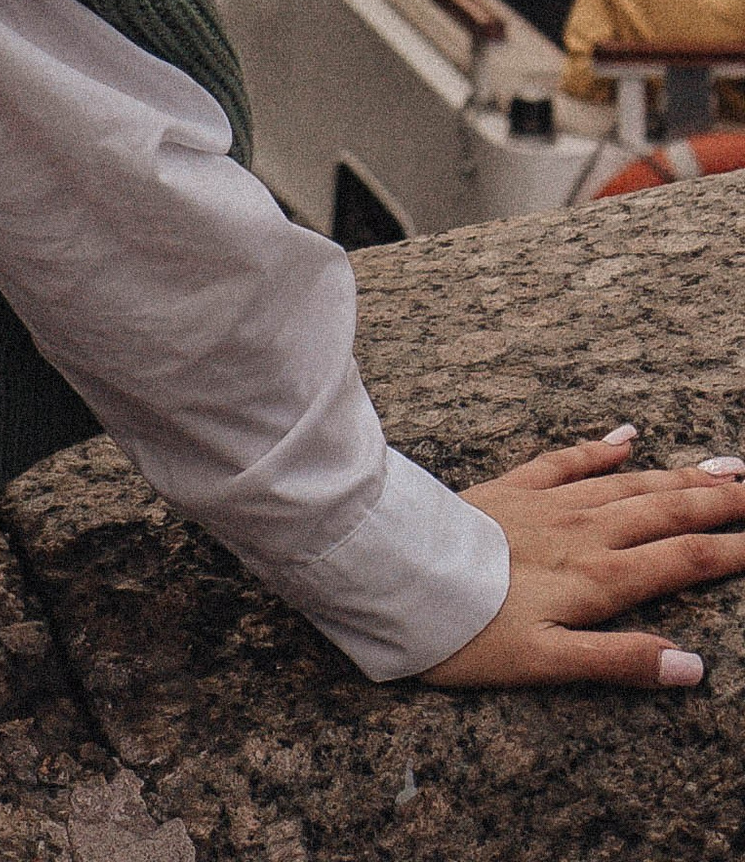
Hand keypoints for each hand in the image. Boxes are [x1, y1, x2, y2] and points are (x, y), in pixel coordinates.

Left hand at [425, 430, 744, 686]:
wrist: (394, 571)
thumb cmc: (469, 632)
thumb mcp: (547, 664)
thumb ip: (620, 661)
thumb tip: (692, 668)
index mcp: (597, 578)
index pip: (681, 560)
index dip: (730, 551)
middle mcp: (582, 532)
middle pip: (664, 512)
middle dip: (716, 501)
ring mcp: (546, 505)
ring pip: (627, 484)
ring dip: (676, 474)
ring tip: (721, 465)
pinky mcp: (510, 489)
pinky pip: (565, 462)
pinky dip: (599, 449)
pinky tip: (626, 438)